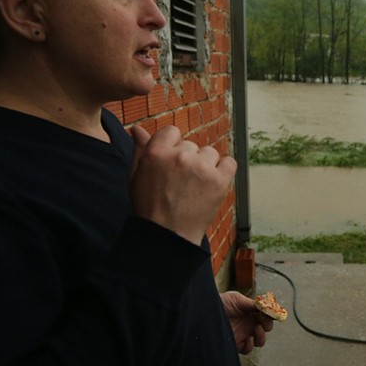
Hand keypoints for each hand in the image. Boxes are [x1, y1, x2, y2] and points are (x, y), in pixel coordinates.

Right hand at [129, 125, 236, 244]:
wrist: (167, 236)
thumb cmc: (149, 207)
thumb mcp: (136, 176)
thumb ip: (140, 150)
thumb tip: (138, 129)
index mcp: (156, 153)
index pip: (171, 131)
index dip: (172, 146)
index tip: (171, 163)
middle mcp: (180, 156)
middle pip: (190, 145)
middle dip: (187, 159)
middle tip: (179, 182)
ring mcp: (201, 168)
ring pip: (209, 153)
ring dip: (205, 165)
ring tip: (194, 186)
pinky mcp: (219, 180)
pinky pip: (229, 162)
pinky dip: (224, 171)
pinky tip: (212, 183)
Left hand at [220, 291, 274, 354]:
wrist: (205, 311)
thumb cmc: (221, 303)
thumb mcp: (237, 299)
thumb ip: (252, 304)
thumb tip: (266, 306)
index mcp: (252, 312)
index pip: (267, 315)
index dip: (271, 314)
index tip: (270, 311)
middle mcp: (250, 324)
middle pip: (267, 328)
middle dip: (268, 324)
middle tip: (262, 319)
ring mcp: (244, 334)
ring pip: (260, 341)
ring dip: (262, 336)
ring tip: (257, 329)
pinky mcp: (235, 344)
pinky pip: (247, 349)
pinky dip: (251, 345)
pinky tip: (248, 338)